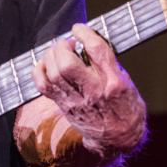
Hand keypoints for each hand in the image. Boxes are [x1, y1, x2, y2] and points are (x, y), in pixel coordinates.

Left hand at [32, 24, 145, 154]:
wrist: (119, 137)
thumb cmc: (125, 106)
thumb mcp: (126, 81)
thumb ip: (108, 62)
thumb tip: (87, 42)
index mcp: (114, 82)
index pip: (97, 51)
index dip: (84, 34)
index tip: (78, 28)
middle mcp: (94, 91)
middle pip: (67, 64)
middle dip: (62, 46)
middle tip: (68, 43)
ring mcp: (76, 100)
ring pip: (53, 73)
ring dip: (52, 56)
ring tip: (59, 52)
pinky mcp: (64, 106)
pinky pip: (43, 86)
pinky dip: (40, 70)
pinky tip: (47, 64)